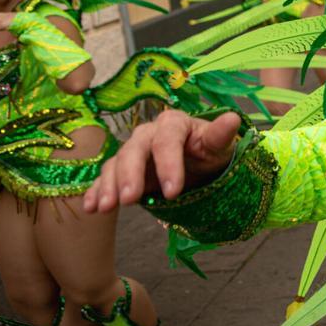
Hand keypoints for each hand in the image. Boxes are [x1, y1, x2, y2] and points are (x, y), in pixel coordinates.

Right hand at [83, 110, 241, 212]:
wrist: (198, 164)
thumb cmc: (210, 152)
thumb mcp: (219, 147)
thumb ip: (221, 135)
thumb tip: (233, 118)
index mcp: (173, 124)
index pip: (167, 140)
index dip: (168, 164)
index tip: (174, 191)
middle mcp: (148, 134)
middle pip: (134, 150)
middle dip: (130, 175)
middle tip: (130, 200)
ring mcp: (133, 152)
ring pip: (116, 164)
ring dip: (109, 185)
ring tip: (107, 207)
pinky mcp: (123, 171)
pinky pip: (105, 179)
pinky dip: (97, 191)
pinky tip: (92, 207)